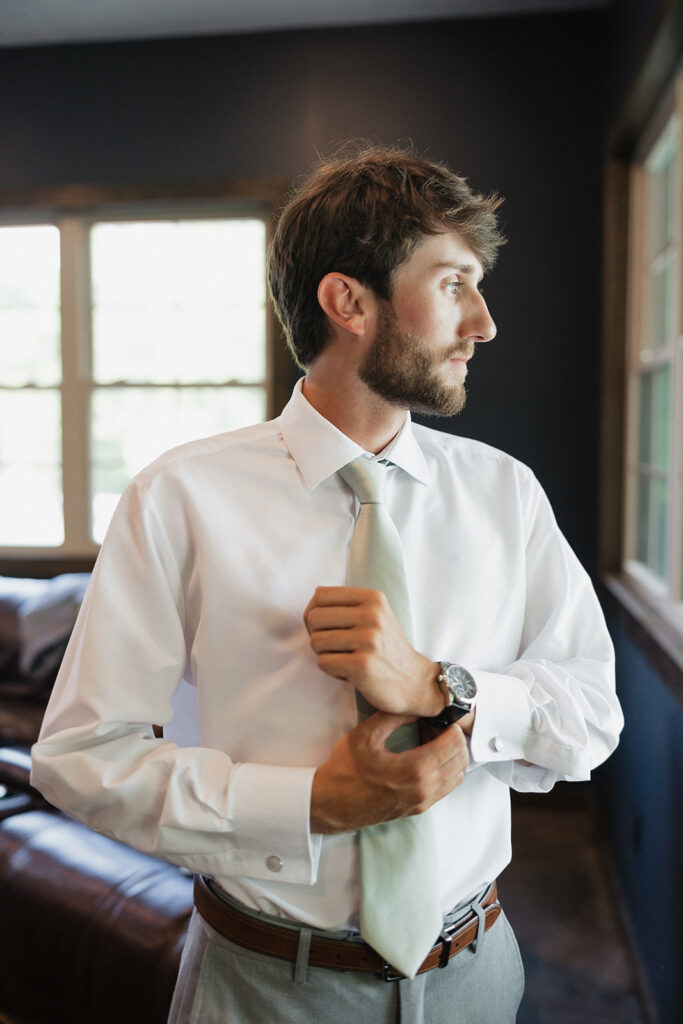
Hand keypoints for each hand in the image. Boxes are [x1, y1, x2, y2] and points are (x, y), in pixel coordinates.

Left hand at [304, 586, 443, 716]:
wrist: (414, 682)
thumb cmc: (387, 648)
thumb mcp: (376, 615)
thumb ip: (348, 604)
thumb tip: (315, 596)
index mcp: (373, 598)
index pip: (320, 595)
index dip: (314, 613)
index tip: (327, 627)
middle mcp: (372, 616)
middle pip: (314, 618)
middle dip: (317, 635)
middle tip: (335, 647)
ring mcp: (368, 640)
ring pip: (315, 641)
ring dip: (324, 655)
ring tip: (344, 659)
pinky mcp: (362, 665)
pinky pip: (323, 663)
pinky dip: (332, 671)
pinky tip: (349, 672)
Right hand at [310, 711, 469, 833]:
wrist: (331, 804)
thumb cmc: (345, 770)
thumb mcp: (366, 734)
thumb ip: (394, 717)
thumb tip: (416, 707)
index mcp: (414, 769)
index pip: (454, 745)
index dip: (454, 727)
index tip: (445, 718)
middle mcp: (424, 789)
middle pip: (461, 760)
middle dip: (457, 740)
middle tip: (442, 727)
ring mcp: (422, 802)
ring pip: (457, 776)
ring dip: (453, 757)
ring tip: (436, 742)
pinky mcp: (418, 809)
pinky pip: (446, 788)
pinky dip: (446, 771)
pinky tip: (429, 759)